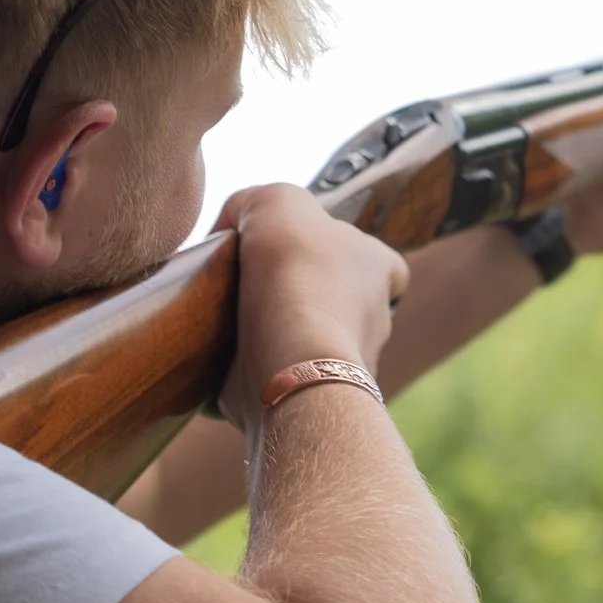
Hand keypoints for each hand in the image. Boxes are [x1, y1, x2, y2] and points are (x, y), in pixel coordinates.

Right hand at [213, 184, 410, 417]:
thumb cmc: (296, 275)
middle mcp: (375, 318)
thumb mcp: (276, 202)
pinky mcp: (309, 401)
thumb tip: (235, 222)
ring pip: (305, 343)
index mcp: (380, 270)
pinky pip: (276, 382)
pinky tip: (222, 362)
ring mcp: (345, 367)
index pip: (367, 254)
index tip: (283, 255)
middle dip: (292, 296)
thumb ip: (257, 200)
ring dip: (270, 336)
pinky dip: (249, 374)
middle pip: (331, 298)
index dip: (325, 248)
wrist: (293, 364)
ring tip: (227, 328)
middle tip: (245, 292)